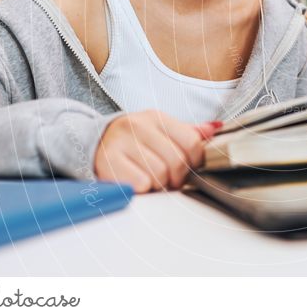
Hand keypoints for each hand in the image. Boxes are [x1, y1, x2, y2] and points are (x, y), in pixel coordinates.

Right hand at [94, 110, 221, 192]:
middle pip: (177, 160)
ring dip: (159, 185)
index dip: (197, 161)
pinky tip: (136, 183)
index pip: (192, 141)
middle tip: (171, 181)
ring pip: (159, 174)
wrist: (90, 144)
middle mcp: (137, 126)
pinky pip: (140, 184)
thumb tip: (216, 128)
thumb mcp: (159, 132)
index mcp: (155, 117)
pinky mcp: (106, 162)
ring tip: (152, 181)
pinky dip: (142, 189)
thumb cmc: (133, 142)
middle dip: (178, 177)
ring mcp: (120, 143)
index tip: (190, 168)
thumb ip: (187, 133)